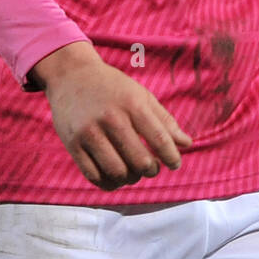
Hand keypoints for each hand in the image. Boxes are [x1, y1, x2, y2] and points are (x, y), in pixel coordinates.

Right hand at [31, 42, 192, 191]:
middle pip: (140, 160)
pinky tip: (115, 176)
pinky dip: (109, 183)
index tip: (174, 164)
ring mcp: (89, 132)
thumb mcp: (140, 95)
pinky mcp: (72, 144)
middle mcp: (111, 118)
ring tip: (133, 173)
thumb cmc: (112, 87)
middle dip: (151, 170)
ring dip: (130, 179)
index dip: (171, 157)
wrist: (71, 75)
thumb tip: (187, 144)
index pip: (159, 138)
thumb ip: (164, 120)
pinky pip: (94, 176)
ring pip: (117, 172)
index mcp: (132, 103)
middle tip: (151, 168)